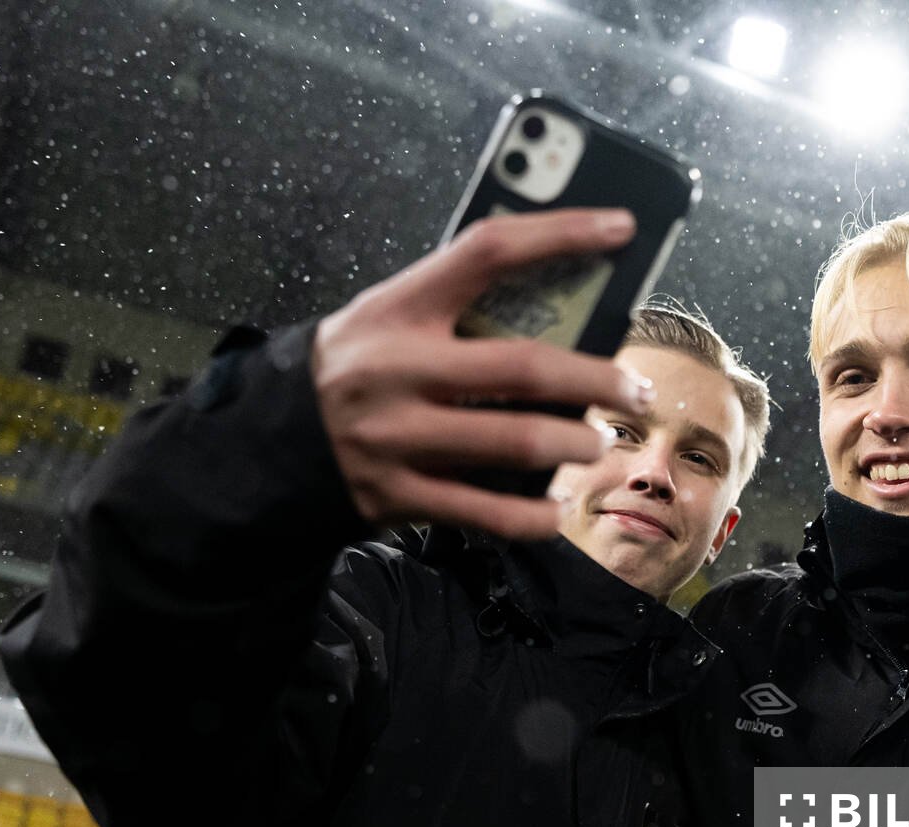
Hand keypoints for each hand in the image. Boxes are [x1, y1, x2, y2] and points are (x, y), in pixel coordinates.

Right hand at [311, 207, 655, 539]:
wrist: (272, 438)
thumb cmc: (354, 366)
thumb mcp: (388, 316)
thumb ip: (455, 308)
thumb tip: (563, 307)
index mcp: (399, 308)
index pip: (488, 251)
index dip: (559, 233)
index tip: (621, 228)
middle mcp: (397, 369)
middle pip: (522, 366)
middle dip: (596, 381)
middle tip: (636, 391)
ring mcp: (396, 437)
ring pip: (515, 442)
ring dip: (575, 445)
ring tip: (599, 445)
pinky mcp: (395, 495)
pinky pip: (484, 512)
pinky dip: (532, 516)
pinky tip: (556, 510)